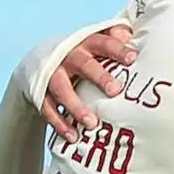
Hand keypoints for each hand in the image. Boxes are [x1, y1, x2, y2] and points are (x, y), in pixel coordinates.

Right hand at [43, 27, 137, 142]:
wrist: (42, 59)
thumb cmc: (81, 52)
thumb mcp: (96, 40)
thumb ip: (115, 37)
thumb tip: (133, 37)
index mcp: (86, 43)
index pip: (104, 43)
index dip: (118, 50)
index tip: (133, 59)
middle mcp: (68, 56)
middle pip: (84, 65)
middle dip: (99, 77)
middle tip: (115, 91)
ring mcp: (53, 75)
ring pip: (63, 90)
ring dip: (77, 107)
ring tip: (92, 122)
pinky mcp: (41, 92)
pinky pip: (48, 109)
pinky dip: (60, 124)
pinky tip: (73, 136)